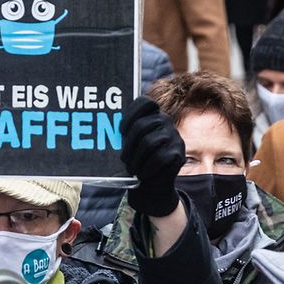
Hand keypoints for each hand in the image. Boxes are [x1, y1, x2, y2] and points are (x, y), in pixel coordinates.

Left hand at [120, 97, 184, 216]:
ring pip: (149, 143)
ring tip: (131, 169)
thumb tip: (105, 131)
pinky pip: (159, 158)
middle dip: (129, 145)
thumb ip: (125, 133)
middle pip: (142, 126)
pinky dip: (147, 168)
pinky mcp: (178, 153)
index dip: (130, 114)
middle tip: (123, 158)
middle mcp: (166, 121)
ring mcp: (174, 136)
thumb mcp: (131, 143)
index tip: (121, 130)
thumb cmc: (138, 158)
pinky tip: (142, 175)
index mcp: (153, 114)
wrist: (155, 181)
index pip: (145, 102)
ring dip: (136, 159)